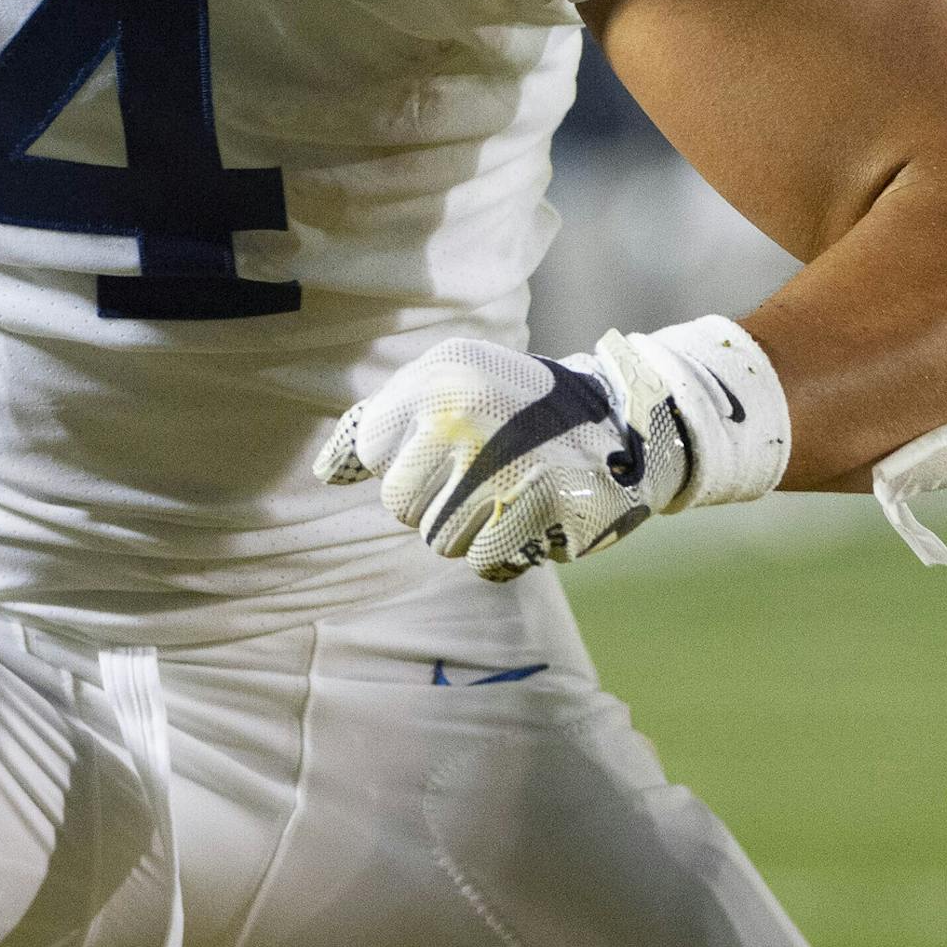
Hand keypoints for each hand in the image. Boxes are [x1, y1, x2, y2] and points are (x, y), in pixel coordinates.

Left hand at [313, 334, 690, 583]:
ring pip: (439, 541)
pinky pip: (486, 566)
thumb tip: (326, 472)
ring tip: (502, 494)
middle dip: (428, 501)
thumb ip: (379, 420)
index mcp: (439, 383)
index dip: (402, 456)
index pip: (371, 453)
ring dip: (465, 530)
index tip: (439, 443)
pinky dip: (502, 553)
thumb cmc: (511, 402)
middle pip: (399, 506)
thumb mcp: (445, 380)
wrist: (620, 419)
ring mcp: (505, 473)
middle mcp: (465, 424)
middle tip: (472, 476)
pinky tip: (527, 518)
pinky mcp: (544, 517)